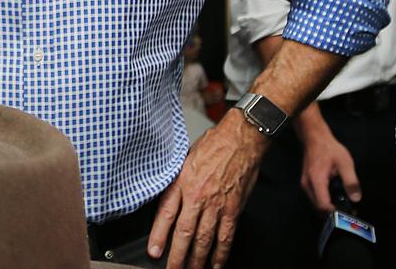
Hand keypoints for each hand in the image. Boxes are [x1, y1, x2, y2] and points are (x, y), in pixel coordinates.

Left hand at [149, 112, 264, 268]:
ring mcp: (217, 205)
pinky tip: (215, 264)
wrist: (240, 139)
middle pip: (184, 232)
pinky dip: (220, 253)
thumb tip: (166, 200)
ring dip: (197, 260)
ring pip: (204, 239)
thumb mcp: (183, 158)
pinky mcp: (233, 209)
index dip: (159, 235)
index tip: (154, 252)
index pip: (166, 213)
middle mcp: (198, 196)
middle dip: (177, 256)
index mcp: (182, 182)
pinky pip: (226, 237)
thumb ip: (175, 181)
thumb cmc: (212, 145)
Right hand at [298, 125, 360, 211]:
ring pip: (316, 204)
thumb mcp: (345, 162)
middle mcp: (307, 185)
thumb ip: (351, 181)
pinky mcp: (307, 184)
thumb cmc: (330, 149)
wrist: (314, 139)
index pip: (323, 205)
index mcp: (316, 180)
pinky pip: (316, 198)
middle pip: (318, 208)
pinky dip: (326, 201)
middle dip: (333, 213)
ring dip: (329, 208)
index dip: (335, 213)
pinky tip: (337, 198)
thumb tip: (356, 198)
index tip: (348, 214)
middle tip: (349, 211)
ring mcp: (305, 185)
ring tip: (345, 205)